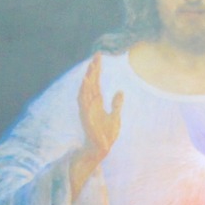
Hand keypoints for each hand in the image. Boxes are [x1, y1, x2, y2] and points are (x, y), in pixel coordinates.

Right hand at [70, 54, 122, 199]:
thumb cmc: (107, 134)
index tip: (100, 57)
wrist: (102, 148)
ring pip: (86, 89)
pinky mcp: (86, 115)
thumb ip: (116, 104)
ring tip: (92, 65)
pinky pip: (84, 100)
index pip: (96, 82)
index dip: (98, 69)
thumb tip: (120, 92)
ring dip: (89, 77)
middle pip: (91, 82)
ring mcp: (87, 109)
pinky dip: (84, 90)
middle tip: (97, 55)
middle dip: (94, 69)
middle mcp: (91, 104)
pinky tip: (86, 82)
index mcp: (97, 102)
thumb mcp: (115, 117)